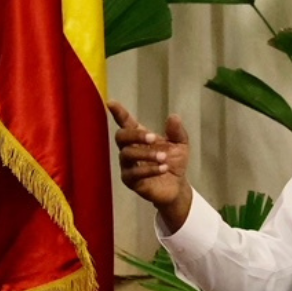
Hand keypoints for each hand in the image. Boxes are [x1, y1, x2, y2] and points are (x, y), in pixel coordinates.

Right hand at [109, 100, 193, 227]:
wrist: (177, 186)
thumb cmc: (174, 162)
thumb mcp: (180, 144)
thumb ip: (177, 131)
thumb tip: (173, 116)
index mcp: (140, 137)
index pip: (125, 123)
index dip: (118, 113)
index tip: (111, 103)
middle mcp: (130, 149)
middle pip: (121, 137)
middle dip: (135, 135)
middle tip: (153, 138)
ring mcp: (128, 165)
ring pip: (127, 155)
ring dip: (146, 154)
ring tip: (164, 158)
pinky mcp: (130, 181)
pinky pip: (134, 174)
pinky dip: (149, 169)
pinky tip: (163, 168)